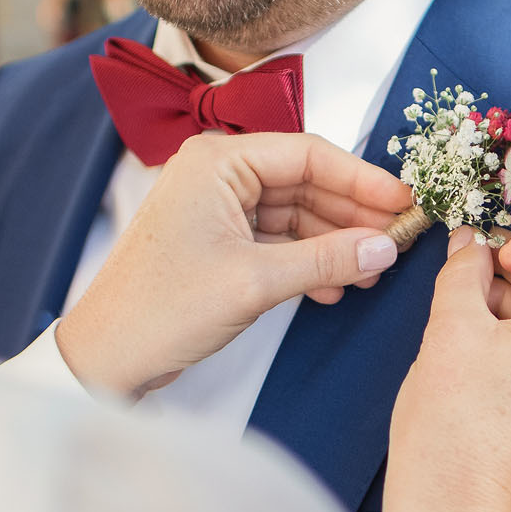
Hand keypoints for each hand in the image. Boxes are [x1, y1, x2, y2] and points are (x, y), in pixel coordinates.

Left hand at [56, 132, 412, 397]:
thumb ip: (327, 259)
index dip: (362, 179)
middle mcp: (215, 174)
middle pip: (304, 182)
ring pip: (293, 214)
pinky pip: (275, 239)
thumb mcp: (255, 282)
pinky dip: (306, 261)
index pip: (308, 154)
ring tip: (371, 273)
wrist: (106, 357)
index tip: (404, 201)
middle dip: (352, 215)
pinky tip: (333, 287)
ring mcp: (215, 208)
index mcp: (216, 161)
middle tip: (398, 241)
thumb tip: (385, 247)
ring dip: (333, 243)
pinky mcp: (216, 242)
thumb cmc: (161, 309)